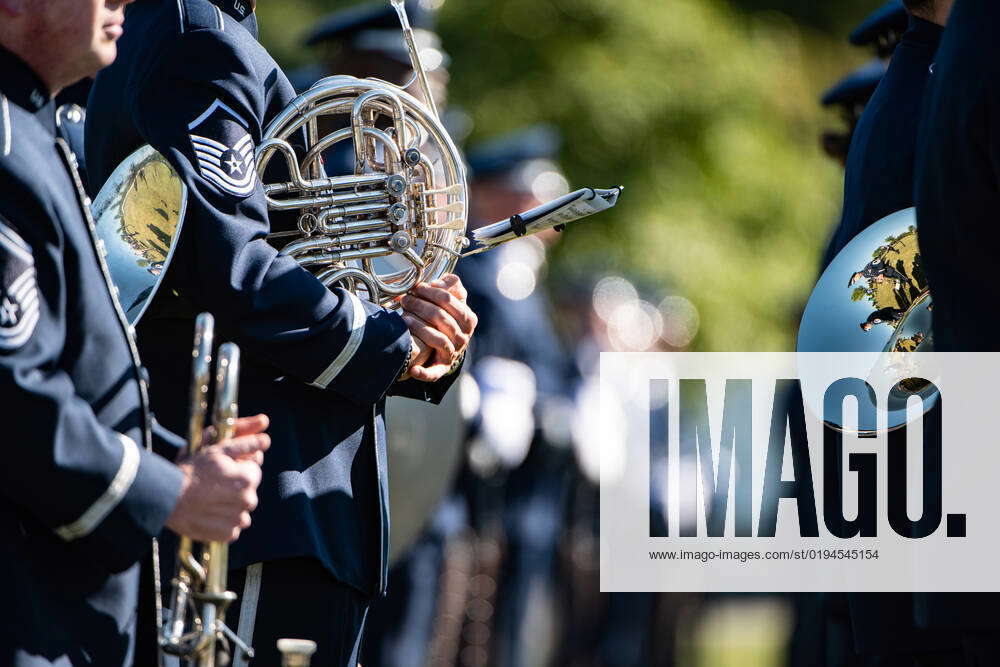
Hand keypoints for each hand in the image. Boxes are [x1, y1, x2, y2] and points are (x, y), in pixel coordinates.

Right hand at [166, 414, 269, 542]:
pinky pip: (232, 527)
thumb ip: (246, 444)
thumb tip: (266, 440)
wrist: (166, 499)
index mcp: (249, 479)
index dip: (238, 469)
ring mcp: (238, 520)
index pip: (254, 471)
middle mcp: (248, 501)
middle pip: (248, 492)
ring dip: (230, 506)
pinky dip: (222, 522)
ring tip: (208, 500)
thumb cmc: (191, 471)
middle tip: (213, 485)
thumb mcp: (217, 451)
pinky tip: (207, 513)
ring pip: (241, 510)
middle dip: (235, 488)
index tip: (222, 471)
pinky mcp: (228, 535)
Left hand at [400, 274, 477, 381]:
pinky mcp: (442, 368)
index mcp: (468, 319)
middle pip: (441, 317)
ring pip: (438, 339)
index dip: (429, 291)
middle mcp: (464, 337)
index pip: (448, 299)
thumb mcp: (454, 301)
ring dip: (419, 328)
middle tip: (405, 300)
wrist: (448, 347)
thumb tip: (439, 282)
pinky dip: (424, 373)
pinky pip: (434, 372)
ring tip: (403, 320)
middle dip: (419, 306)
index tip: (415, 287)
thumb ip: (451, 286)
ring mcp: (453, 353)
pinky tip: (412, 370)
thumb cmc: (447, 319)